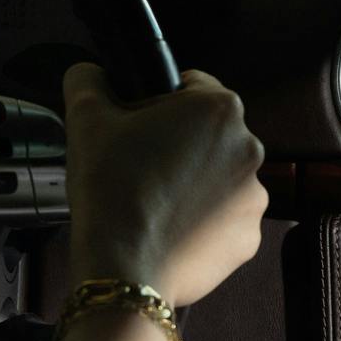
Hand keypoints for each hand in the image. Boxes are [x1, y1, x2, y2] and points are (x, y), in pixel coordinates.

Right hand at [61, 62, 268, 313]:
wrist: (124, 267)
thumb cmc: (111, 186)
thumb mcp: (86, 118)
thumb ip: (88, 81)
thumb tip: (90, 73)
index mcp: (220, 108)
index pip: (191, 86)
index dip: (158, 103)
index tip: (137, 127)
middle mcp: (250, 148)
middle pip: (208, 135)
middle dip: (179, 145)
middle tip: (139, 167)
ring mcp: (254, 198)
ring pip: (218, 179)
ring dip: (193, 185)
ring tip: (153, 203)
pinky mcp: (248, 239)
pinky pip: (224, 222)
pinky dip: (201, 224)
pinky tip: (169, 230)